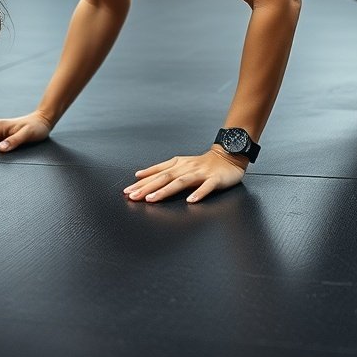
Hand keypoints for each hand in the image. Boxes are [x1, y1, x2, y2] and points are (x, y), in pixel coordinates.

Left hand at [124, 147, 247, 203]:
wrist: (228, 156)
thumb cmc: (203, 163)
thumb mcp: (179, 164)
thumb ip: (160, 170)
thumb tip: (139, 175)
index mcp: (178, 164)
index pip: (157, 173)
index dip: (142, 182)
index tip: (128, 191)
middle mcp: (187, 167)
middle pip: (165, 177)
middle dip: (148, 187)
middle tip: (134, 197)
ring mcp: (201, 173)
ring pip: (181, 182)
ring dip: (166, 190)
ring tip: (153, 199)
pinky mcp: (215, 179)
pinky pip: (207, 187)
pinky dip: (199, 193)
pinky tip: (191, 201)